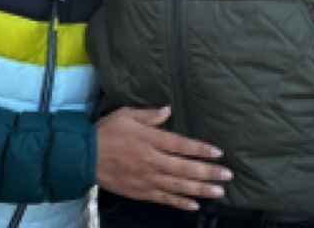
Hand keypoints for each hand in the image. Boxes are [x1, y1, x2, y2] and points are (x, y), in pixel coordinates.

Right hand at [95, 106, 232, 211]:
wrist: (85, 156)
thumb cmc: (107, 131)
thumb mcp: (126, 114)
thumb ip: (149, 115)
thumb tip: (168, 110)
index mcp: (150, 139)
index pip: (181, 144)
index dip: (200, 149)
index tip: (218, 153)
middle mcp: (152, 161)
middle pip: (185, 168)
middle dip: (208, 172)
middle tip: (227, 176)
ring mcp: (148, 178)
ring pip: (179, 185)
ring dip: (200, 189)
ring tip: (219, 192)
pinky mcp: (141, 192)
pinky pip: (164, 198)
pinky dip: (180, 202)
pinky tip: (194, 205)